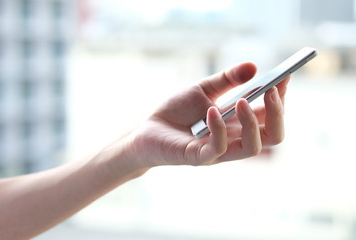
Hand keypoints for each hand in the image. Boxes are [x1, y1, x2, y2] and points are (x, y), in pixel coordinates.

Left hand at [126, 62, 288, 167]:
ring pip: (253, 146)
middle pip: (273, 135)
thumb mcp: (202, 89)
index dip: (280, 97)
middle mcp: (234, 139)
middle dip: (278, 112)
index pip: (270, 116)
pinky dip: (219, 128)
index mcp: (238, 123)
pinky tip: (212, 111)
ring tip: (241, 101)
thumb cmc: (176, 110)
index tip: (285, 75)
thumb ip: (227, 79)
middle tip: (273, 89)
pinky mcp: (199, 157)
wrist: (147, 128)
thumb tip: (254, 67)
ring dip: (252, 122)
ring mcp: (218, 152)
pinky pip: (219, 148)